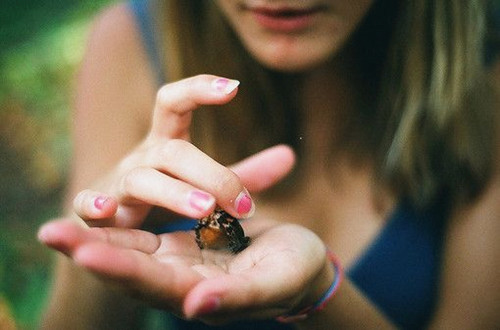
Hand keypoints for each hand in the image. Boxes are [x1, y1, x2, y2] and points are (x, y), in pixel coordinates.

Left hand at [38, 217, 329, 323]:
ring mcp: (179, 258)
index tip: (86, 253)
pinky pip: (148, 230)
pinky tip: (96, 209)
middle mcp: (181, 280)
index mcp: (200, 294)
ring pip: (131, 248)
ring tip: (53, 228)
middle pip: (129, 267)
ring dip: (94, 235)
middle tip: (50, 233)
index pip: (152, 283)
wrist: (300, 259)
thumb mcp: (273, 282)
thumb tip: (194, 306)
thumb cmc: (294, 273)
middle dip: (90, 250)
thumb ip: (236, 296)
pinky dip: (121, 221)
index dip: (120, 268)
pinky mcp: (185, 237)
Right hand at [71, 75, 294, 228]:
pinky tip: (108, 209)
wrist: (118, 228)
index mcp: (165, 144)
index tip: (233, 86)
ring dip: (172, 191)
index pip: (173, 103)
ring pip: (141, 179)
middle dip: (209, 172)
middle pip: (173, 151)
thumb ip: (244, 173)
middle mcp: (142, 158)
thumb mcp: (205, 184)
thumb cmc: (164, 198)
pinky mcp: (96, 212)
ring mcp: (117, 183)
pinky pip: (87, 204)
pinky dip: (93, 204)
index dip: (197, 89)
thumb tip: (289, 155)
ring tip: (206, 209)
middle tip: (241, 201)